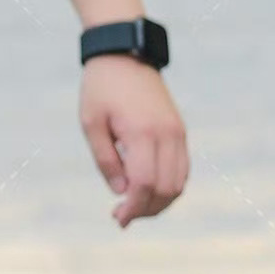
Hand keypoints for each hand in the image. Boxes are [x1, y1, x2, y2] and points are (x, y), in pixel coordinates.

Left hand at [81, 56, 188, 224]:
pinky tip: (147, 191)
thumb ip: (106, 161)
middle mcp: (167, 134)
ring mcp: (177, 132)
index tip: (118, 219)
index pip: (145, 183)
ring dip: (160, 202)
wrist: (125, 54)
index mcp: (143, 132)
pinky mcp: (179, 130)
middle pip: (167, 189)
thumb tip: (121, 193)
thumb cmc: (101, 89)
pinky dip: (169, 186)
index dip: (133, 207)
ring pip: (180, 182)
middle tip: (121, 216)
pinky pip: (183, 168)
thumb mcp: (91, 124)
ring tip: (133, 207)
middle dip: (147, 209)